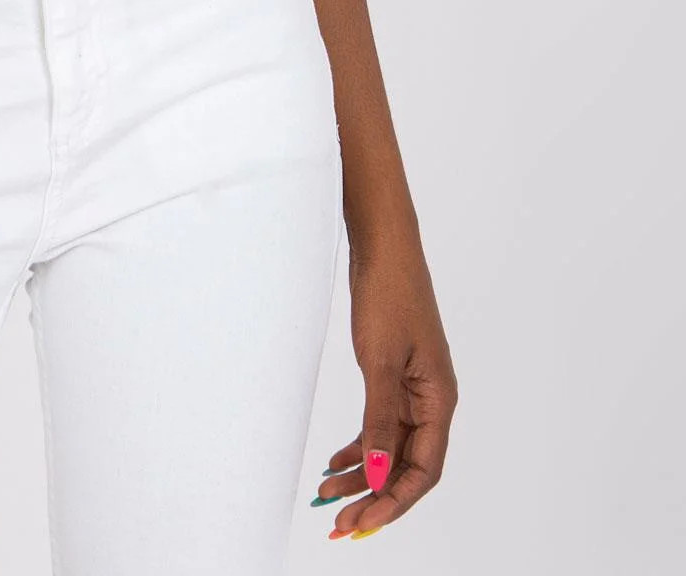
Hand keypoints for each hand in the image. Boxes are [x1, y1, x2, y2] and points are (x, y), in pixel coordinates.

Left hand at [316, 243, 457, 539]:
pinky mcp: (395, 376)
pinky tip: (337, 461)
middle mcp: (432, 401)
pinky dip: (361, 446)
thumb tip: (376, 474)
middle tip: (338, 521)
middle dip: (374, 496)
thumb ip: (379, 421)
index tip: (361, 520)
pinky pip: (382, 425)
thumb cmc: (389, 295)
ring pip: (391, 447)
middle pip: (407, 466)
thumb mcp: (380, 362)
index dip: (393, 500)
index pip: (423, 470)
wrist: (384, 246)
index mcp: (439, 400)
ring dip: (364, 474)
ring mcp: (414, 389)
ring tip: (328, 495)